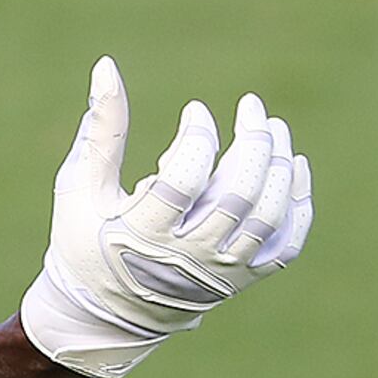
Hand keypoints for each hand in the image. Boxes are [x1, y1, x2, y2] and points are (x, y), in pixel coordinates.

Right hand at [17, 59, 313, 377]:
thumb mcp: (80, 184)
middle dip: (251, 142)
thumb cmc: (85, 239)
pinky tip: (293, 166)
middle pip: (238, 195)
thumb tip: (107, 65)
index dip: (198, 138)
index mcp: (140, 234)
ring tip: (274, 128)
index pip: (184, 181)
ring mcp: (220, 272)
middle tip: (251, 107)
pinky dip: (298, 204)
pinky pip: (286, 244)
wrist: (105, 313)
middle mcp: (187, 257)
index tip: (196, 112)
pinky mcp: (241, 280)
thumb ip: (101, 127)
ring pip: (267, 216)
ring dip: (279, 166)